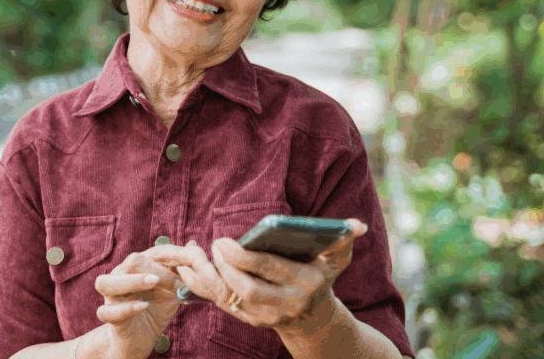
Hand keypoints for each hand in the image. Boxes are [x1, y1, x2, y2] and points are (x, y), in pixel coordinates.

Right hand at [93, 248, 186, 358]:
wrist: (140, 339)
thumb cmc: (155, 310)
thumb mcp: (172, 291)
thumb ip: (181, 271)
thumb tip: (193, 244)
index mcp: (135, 268)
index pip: (150, 254)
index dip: (170, 258)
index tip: (188, 268)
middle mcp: (119, 278)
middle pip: (129, 262)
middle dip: (154, 268)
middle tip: (172, 279)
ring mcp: (111, 298)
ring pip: (105, 283)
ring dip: (131, 281)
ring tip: (152, 283)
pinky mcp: (109, 317)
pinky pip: (106, 311)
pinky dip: (125, 308)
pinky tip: (143, 306)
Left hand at [148, 219, 368, 331]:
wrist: (314, 319)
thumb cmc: (321, 276)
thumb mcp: (336, 260)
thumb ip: (343, 240)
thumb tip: (356, 225)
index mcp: (303, 284)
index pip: (270, 271)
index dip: (243, 257)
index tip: (223, 240)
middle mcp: (283, 304)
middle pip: (247, 289)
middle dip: (225, 268)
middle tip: (213, 245)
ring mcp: (265, 315)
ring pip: (229, 299)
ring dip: (207, 277)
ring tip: (192, 254)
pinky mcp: (249, 319)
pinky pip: (220, 303)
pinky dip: (201, 286)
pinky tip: (187, 266)